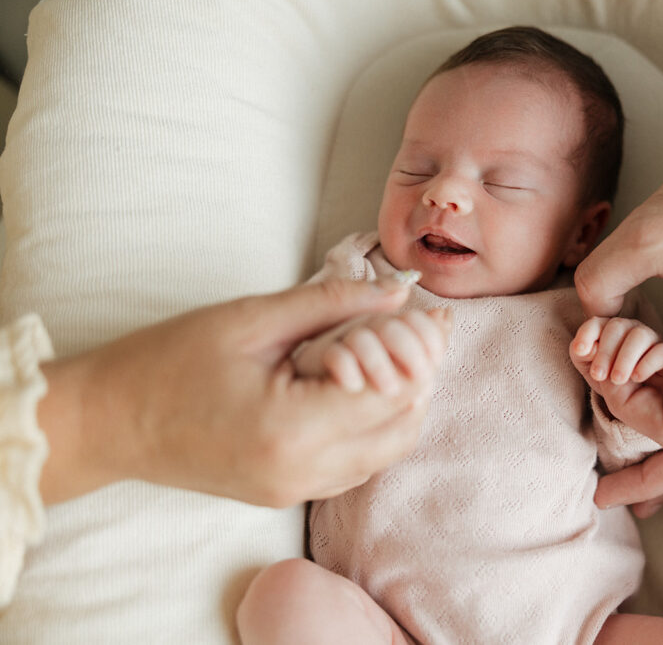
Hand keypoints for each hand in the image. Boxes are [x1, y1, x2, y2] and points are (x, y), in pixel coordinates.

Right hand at [39, 277, 450, 506]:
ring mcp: (295, 491)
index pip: (394, 393)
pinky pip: (356, 465)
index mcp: (292, 428)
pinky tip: (361, 388)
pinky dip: (374, 428)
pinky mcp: (287, 495)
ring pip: (386, 453)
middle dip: (419, 378)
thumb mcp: (252, 319)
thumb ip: (331, 304)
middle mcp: (302, 472)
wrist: (108, 423)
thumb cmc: (167, 361)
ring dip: (400, 405)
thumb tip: (396, 295)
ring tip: (389, 355)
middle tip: (415, 334)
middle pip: (402, 429)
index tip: (426, 315)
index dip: (419, 351)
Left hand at [569, 316, 662, 414]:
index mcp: (607, 330)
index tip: (580, 351)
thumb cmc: (611, 381)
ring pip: (639, 336)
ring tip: (617, 380)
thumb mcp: (592, 371)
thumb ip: (584, 357)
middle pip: (617, 326)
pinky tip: (637, 378)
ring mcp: (650, 338)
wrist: (637, 401)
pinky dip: (647, 364)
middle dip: (605, 352)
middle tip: (599, 375)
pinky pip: (662, 351)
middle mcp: (629, 329)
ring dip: (625, 358)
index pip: (595, 323)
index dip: (586, 334)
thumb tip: (586, 348)